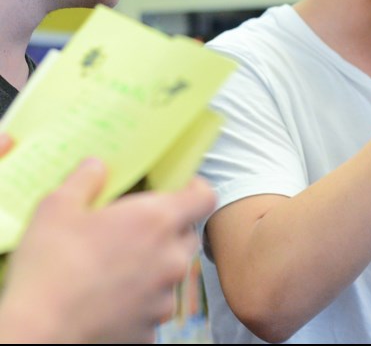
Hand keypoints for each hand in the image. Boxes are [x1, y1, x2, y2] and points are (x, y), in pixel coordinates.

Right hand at [0, 159, 215, 342]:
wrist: (41, 330)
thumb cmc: (51, 267)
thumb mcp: (57, 208)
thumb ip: (85, 180)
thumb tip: (97, 166)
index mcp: (157, 220)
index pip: (204, 197)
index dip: (196, 190)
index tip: (181, 189)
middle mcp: (171, 257)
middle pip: (187, 235)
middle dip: (168, 231)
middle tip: (133, 232)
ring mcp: (165, 295)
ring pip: (172, 273)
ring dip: (154, 268)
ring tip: (116, 269)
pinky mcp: (153, 326)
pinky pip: (154, 306)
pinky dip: (140, 302)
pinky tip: (111, 299)